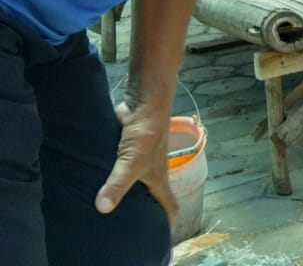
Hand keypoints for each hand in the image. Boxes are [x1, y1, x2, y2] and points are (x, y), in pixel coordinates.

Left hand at [95, 101, 177, 224]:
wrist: (144, 101)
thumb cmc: (147, 133)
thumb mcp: (131, 161)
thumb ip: (117, 184)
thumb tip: (102, 209)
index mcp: (159, 178)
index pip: (170, 204)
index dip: (168, 221)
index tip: (162, 236)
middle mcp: (152, 171)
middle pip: (151, 196)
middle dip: (144, 211)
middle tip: (130, 227)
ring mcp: (139, 159)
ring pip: (134, 182)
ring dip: (125, 193)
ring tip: (110, 207)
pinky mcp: (126, 148)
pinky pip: (119, 168)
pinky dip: (111, 176)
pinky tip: (97, 182)